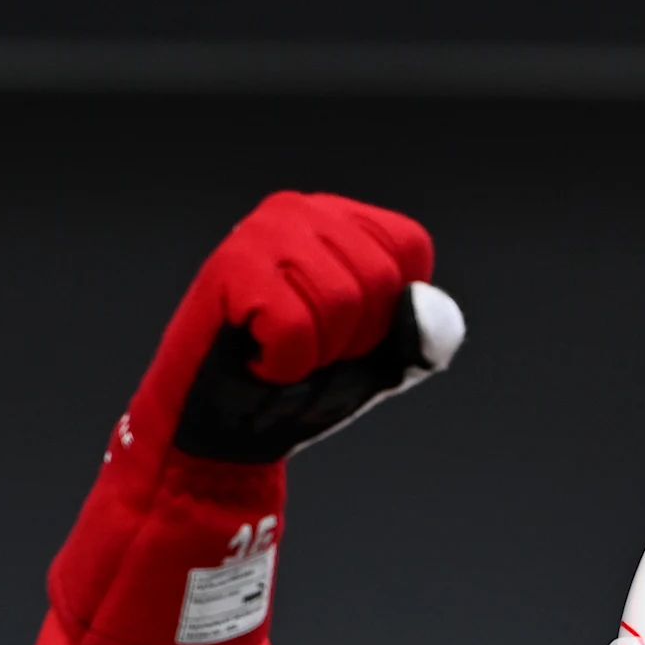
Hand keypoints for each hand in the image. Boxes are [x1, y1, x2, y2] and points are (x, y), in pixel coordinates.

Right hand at [128, 191, 465, 465]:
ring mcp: (262, 232)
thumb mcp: (381, 365)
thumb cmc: (297, 389)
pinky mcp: (229, 267)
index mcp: (343, 221)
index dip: (388, 314)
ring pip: (339, 302)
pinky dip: (282, 366)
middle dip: (352, 340)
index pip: (409, 247)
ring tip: (280, 354)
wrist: (221, 432)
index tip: (345, 336)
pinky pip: (292, 327)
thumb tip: (420, 304)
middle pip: (378, 278)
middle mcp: (302, 211)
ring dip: (316, 356)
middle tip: (306, 351)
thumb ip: (424, 338)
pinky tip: (255, 360)